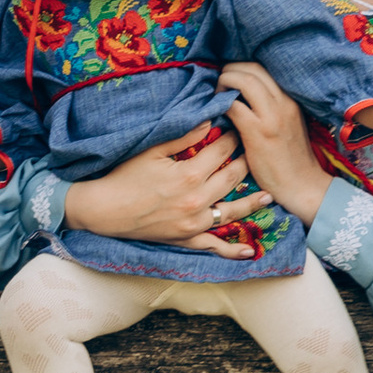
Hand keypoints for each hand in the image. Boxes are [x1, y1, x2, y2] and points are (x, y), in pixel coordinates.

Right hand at [67, 123, 271, 258]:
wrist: (104, 210)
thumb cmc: (124, 176)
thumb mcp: (152, 150)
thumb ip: (183, 136)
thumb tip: (209, 121)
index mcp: (189, 174)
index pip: (221, 153)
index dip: (232, 139)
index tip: (239, 130)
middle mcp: (196, 200)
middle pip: (232, 178)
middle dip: (246, 164)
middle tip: (257, 155)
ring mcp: (193, 223)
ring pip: (231, 211)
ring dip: (251, 204)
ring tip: (268, 196)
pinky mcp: (186, 239)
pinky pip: (213, 247)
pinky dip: (232, 250)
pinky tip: (250, 251)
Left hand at [215, 62, 333, 224]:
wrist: (302, 185)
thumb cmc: (290, 158)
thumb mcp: (286, 124)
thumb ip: (269, 108)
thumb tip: (242, 96)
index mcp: (290, 99)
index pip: (263, 68)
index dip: (240, 68)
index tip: (229, 77)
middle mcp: (283, 102)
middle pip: (252, 69)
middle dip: (229, 70)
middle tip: (218, 83)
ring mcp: (272, 116)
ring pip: (244, 81)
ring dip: (224, 82)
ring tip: (216, 95)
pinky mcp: (259, 132)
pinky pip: (234, 106)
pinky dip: (220, 104)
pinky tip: (216, 113)